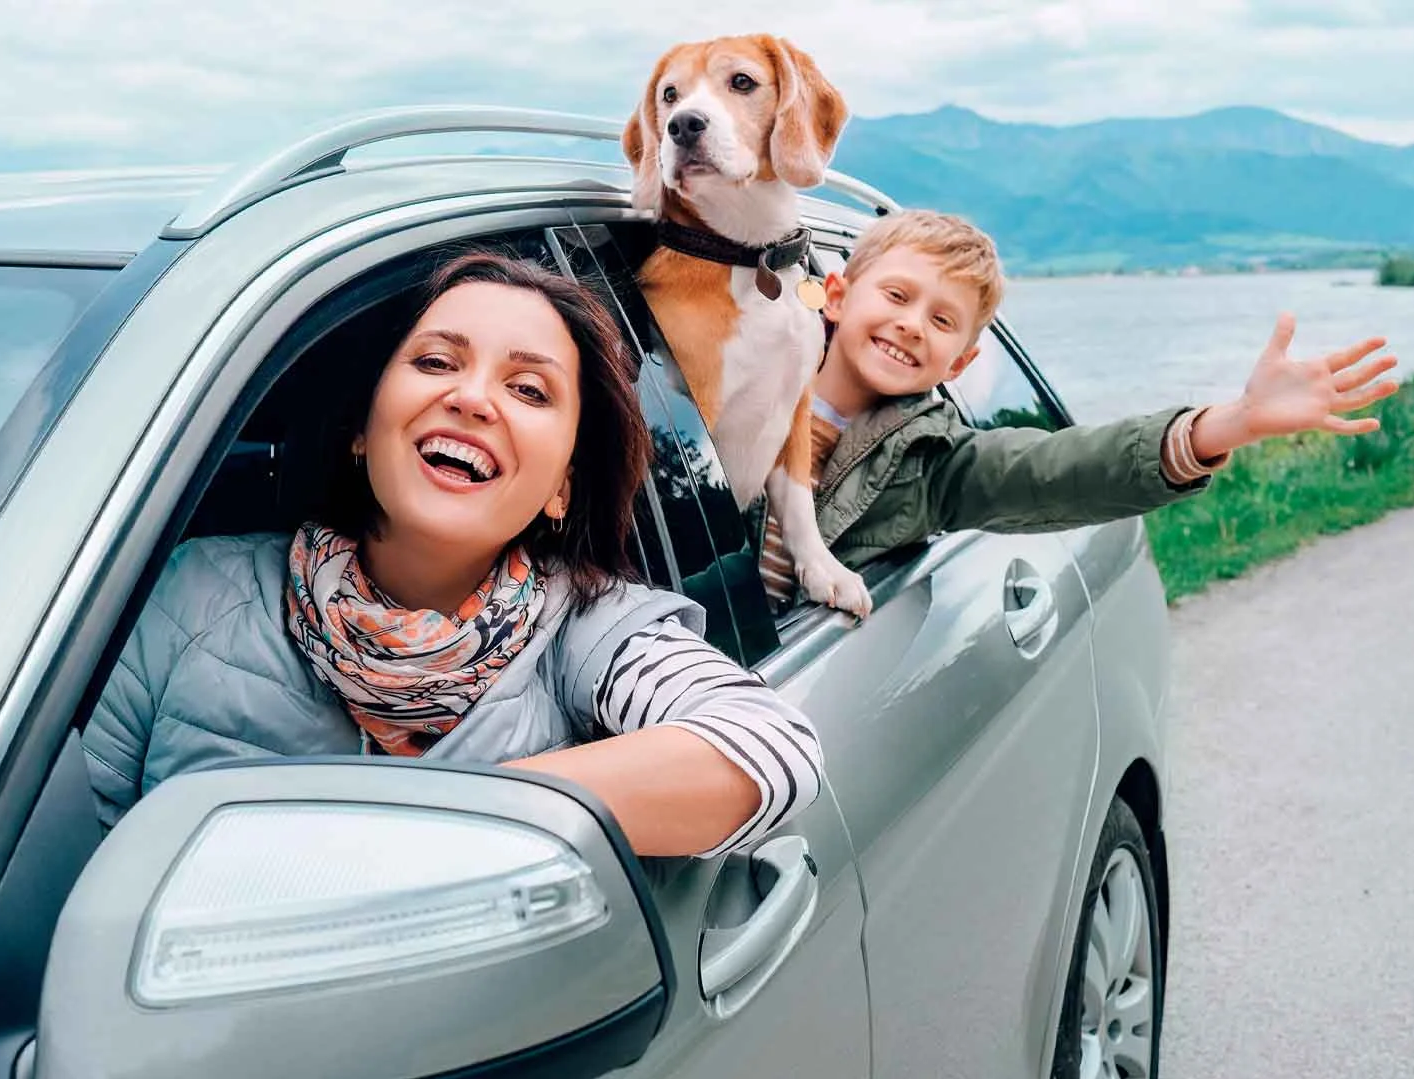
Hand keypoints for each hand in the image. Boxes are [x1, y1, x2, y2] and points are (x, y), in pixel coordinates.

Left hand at [1191, 313, 1399, 459]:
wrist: (1250, 410)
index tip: (1382, 339)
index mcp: (1317, 370)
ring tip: (1393, 384)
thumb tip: (1287, 312)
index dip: (1362, 349)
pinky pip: (1339, 425)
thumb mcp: (1272, 357)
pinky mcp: (1314, 421)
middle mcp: (1324, 387)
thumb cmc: (1261, 386)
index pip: (1345, 357)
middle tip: (1393, 358)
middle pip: (1354, 377)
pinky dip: (1356, 425)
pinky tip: (1375, 423)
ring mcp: (1322, 404)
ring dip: (1373, 392)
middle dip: (1373, 368)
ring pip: (1354, 398)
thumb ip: (1282, 335)